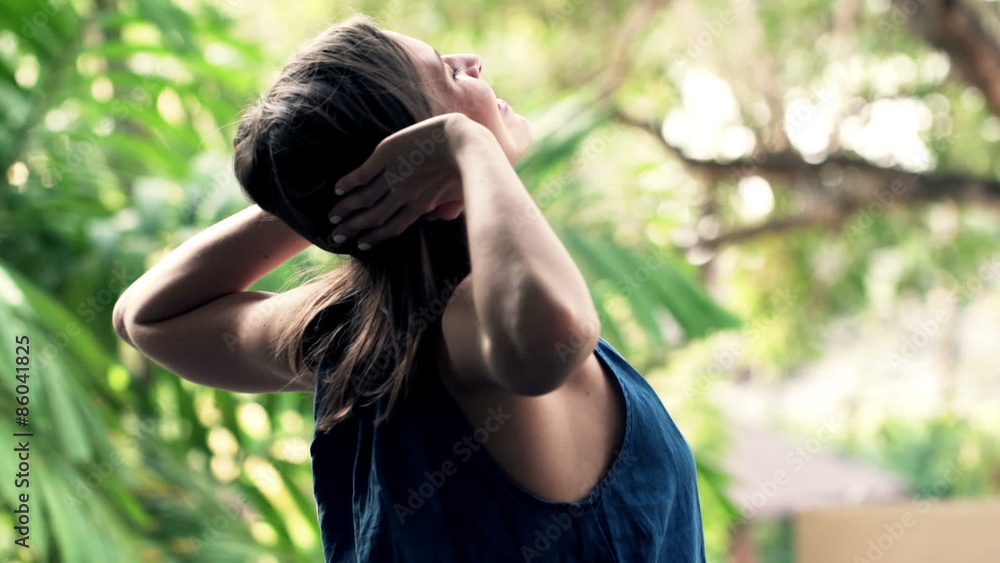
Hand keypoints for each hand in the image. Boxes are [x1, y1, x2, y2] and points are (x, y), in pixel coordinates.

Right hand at [327, 113, 477, 250]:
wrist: (464, 143)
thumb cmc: (468, 169)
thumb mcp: (458, 195)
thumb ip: (445, 209)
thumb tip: (432, 217)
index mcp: (420, 205)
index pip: (392, 227)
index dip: (375, 237)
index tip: (360, 245)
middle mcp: (403, 194)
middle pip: (373, 217)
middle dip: (353, 228)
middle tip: (335, 236)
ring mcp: (394, 175)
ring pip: (365, 198)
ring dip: (346, 208)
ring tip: (332, 217)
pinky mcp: (388, 154)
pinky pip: (363, 173)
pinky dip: (350, 183)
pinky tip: (337, 190)